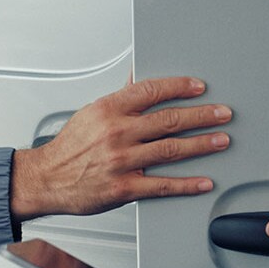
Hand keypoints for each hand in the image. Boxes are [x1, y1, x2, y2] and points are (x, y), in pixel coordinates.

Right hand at [10, 77, 232, 219]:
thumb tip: (139, 79)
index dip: (179, 87)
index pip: (151, 91)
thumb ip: (120, 98)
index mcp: (109, 110)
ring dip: (201, 145)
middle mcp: (117, 134)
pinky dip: (186, 184)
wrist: (47, 179)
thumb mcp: (91, 113)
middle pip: (169, 120)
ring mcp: (122, 161)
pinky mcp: (124, 188)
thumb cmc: (69, 148)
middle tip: (222, 114)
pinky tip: (203, 181)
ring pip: (171, 150)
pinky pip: (162, 185)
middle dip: (202, 116)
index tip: (199, 87)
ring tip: (221, 140)